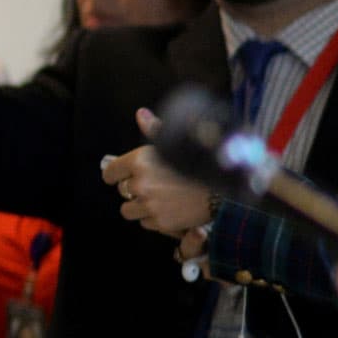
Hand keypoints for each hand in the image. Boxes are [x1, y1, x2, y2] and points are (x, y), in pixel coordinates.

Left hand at [103, 111, 213, 238]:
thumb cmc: (203, 161)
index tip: (117, 176)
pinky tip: (170, 209)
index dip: (114, 174)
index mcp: (139, 161)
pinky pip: (146, 223)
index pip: (110, 172)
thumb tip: (140, 114)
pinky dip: (155, 219)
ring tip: (160, 199)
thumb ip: (155, 130)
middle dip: (134, 189)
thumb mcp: (177, 141)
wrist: (227, 188)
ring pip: (129, 210)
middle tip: (153, 185)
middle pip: (122, 191)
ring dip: (141, 206)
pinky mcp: (161, 222)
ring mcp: (150, 205)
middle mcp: (140, 184)